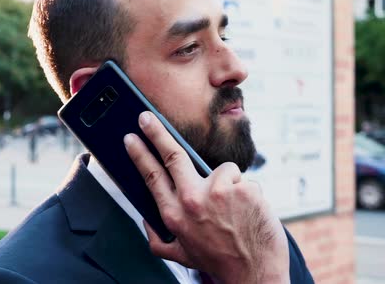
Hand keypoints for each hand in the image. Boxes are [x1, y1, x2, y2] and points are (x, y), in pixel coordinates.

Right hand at [123, 111, 289, 283]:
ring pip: (221, 171)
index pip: (151, 175)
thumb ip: (157, 240)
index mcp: (173, 215)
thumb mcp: (180, 255)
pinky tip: (249, 213)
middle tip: (146, 117)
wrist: (255, 274)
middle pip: (171, 155)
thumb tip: (145, 221)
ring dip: (228, 186)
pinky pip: (244, 180)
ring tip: (234, 212)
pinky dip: (248, 194)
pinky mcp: (244, 188)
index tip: (130, 137)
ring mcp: (218, 192)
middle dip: (155, 132)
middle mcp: (191, 201)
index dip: (139, 153)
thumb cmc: (219, 261)